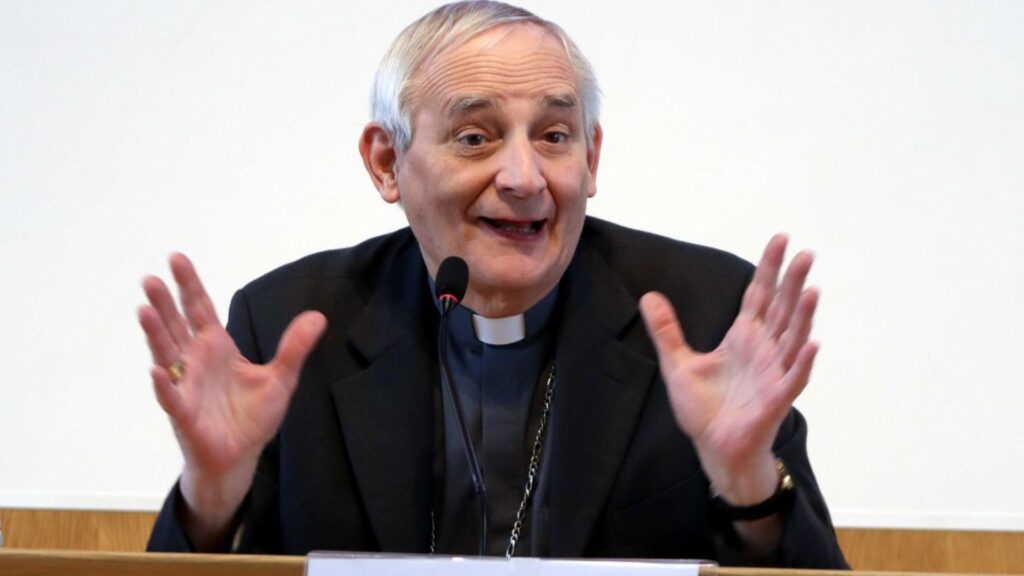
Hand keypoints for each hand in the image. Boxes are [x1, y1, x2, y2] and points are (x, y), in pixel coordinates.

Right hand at [138, 253, 325, 546]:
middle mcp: (196, 361)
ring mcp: (186, 386)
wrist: (240, 456)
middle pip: (177, 325)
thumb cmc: (252, 416)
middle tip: (151, 278)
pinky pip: (171, 397)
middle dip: (165, 302)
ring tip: (144, 310)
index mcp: (216, 347)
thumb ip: (294, 347)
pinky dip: (163, 384)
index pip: (199, 309)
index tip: (177, 258)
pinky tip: (155, 370)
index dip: (190, 285)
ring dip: (155, 333)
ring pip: (166, 354)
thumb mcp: (281, 378)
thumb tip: (318, 316)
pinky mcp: (185, 414)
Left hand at [639, 235, 817, 505]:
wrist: (714, 448)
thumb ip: (667, 331)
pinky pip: (792, 378)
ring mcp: (773, 373)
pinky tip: (811, 345)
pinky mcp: (775, 399)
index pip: (760, 295)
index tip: (780, 239)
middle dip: (792, 282)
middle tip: (804, 254)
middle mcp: (764, 350)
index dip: (769, 268)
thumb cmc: (705, 409)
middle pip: (782, 309)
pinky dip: (802, 362)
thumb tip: (649, 297)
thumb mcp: (678, 364)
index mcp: (744, 337)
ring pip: (792, 338)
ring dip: (803, 316)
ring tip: (812, 289)